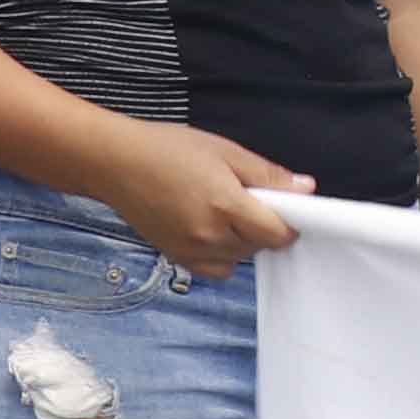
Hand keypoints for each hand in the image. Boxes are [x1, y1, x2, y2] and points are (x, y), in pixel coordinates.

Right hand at [100, 124, 312, 274]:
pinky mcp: (176, 258)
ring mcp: (191, 251)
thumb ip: (267, 175)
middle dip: (265, 227)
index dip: (290, 222)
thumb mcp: (225, 151)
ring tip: (226, 211)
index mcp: (225, 206)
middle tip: (250, 199)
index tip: (288, 209)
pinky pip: (216, 269)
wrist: (114, 163)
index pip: (278, 233)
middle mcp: (209, 235)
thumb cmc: (166, 149)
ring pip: (240, 259)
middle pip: (260, 247)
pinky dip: (223, 255)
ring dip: (244, 241)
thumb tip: (305, 189)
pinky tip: (212, 229)